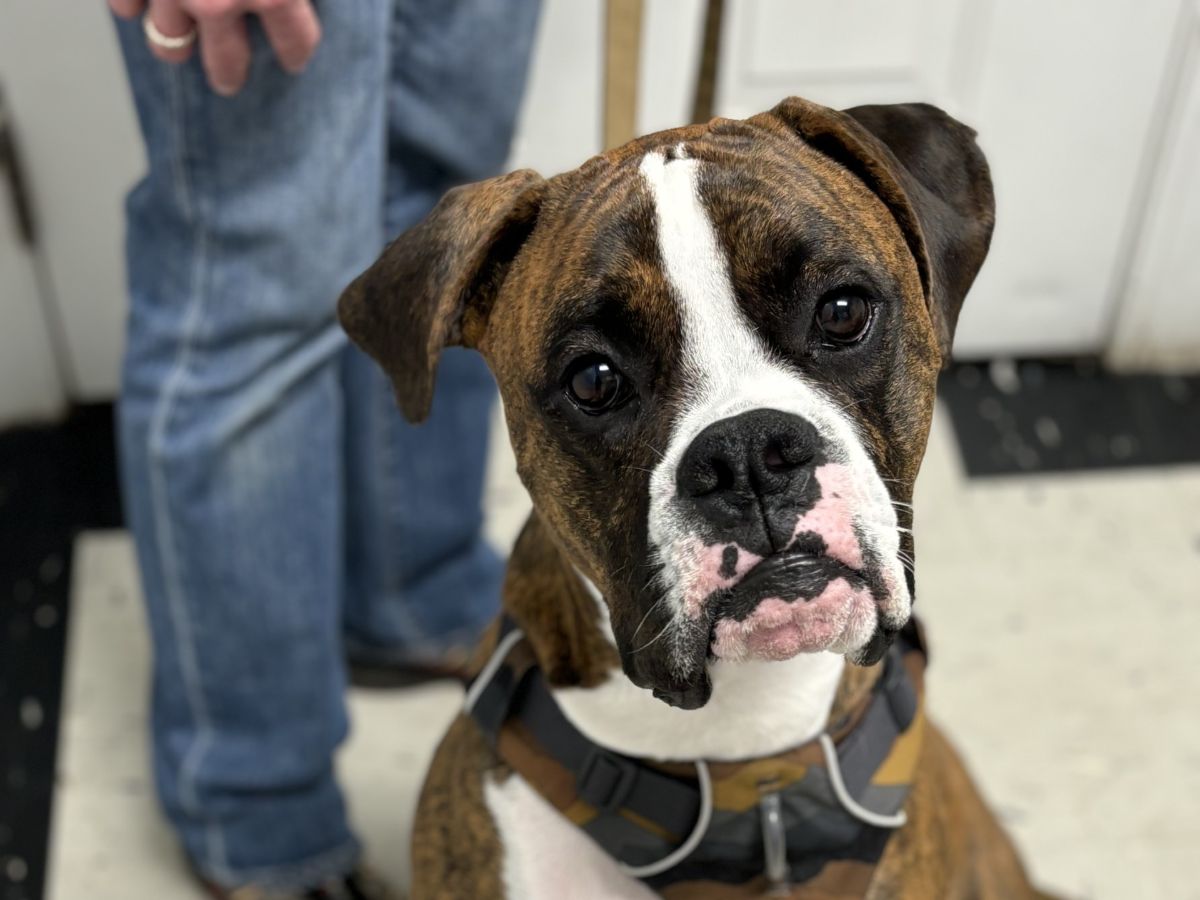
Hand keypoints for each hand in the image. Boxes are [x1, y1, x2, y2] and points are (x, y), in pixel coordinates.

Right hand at [108, 0, 321, 96]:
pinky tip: (141, 4)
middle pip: (228, 62)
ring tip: (182, 44)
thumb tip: (307, 3)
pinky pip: (124, 6)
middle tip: (231, 81)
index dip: (296, 51)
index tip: (294, 60)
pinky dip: (132, 5)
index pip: (295, 42)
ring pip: (169, 42)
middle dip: (231, 74)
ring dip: (176, 45)